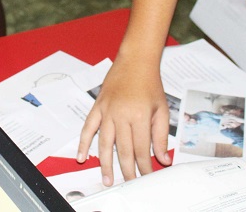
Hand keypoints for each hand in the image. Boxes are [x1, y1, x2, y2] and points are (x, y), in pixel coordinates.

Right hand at [77, 53, 170, 186]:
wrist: (135, 61)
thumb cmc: (150, 84)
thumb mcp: (162, 110)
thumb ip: (161, 136)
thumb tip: (163, 158)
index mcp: (140, 116)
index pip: (141, 149)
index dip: (144, 166)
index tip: (146, 176)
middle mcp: (122, 115)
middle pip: (123, 150)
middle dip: (127, 170)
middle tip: (128, 183)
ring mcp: (107, 111)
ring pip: (105, 143)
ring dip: (106, 163)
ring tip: (107, 179)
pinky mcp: (98, 107)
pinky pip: (88, 127)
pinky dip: (84, 143)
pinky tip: (82, 156)